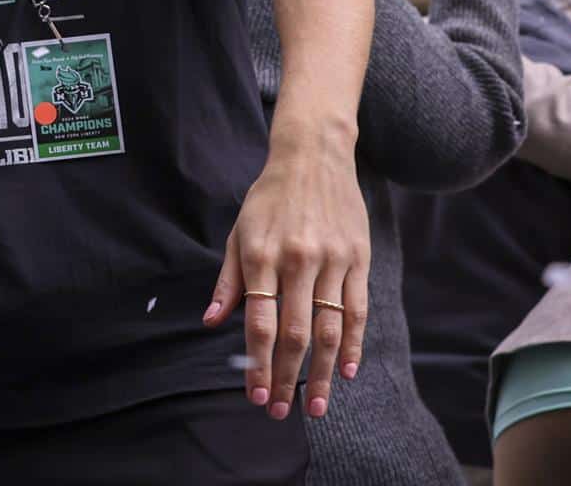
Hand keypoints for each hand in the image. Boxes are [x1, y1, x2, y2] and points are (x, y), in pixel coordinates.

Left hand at [203, 135, 370, 420]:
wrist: (313, 157)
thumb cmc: (268, 198)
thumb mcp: (238, 232)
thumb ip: (228, 280)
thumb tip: (212, 322)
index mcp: (261, 255)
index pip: (260, 323)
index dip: (259, 364)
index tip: (256, 395)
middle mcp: (297, 261)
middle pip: (295, 333)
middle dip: (288, 378)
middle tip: (282, 412)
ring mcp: (331, 261)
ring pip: (329, 329)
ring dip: (322, 373)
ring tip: (316, 406)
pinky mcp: (358, 259)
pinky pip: (358, 310)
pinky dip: (353, 344)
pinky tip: (345, 371)